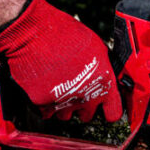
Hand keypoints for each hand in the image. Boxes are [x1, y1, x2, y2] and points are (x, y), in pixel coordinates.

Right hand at [0, 0, 122, 121]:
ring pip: (66, 116)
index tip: (104, 108)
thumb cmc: (66, 35)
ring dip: (64, 105)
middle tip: (77, 91)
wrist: (35, 34)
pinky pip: (46, 112)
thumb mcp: (97, 48)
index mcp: (103, 85)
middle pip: (88, 116)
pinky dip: (45, 104)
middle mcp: (86, 98)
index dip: (109, 110)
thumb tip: (104, 76)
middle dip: (83, 106)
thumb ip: (103, 68)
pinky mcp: (44, 105)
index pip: (113, 113)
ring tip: (59, 87)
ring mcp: (65, 103)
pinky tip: (45, 88)